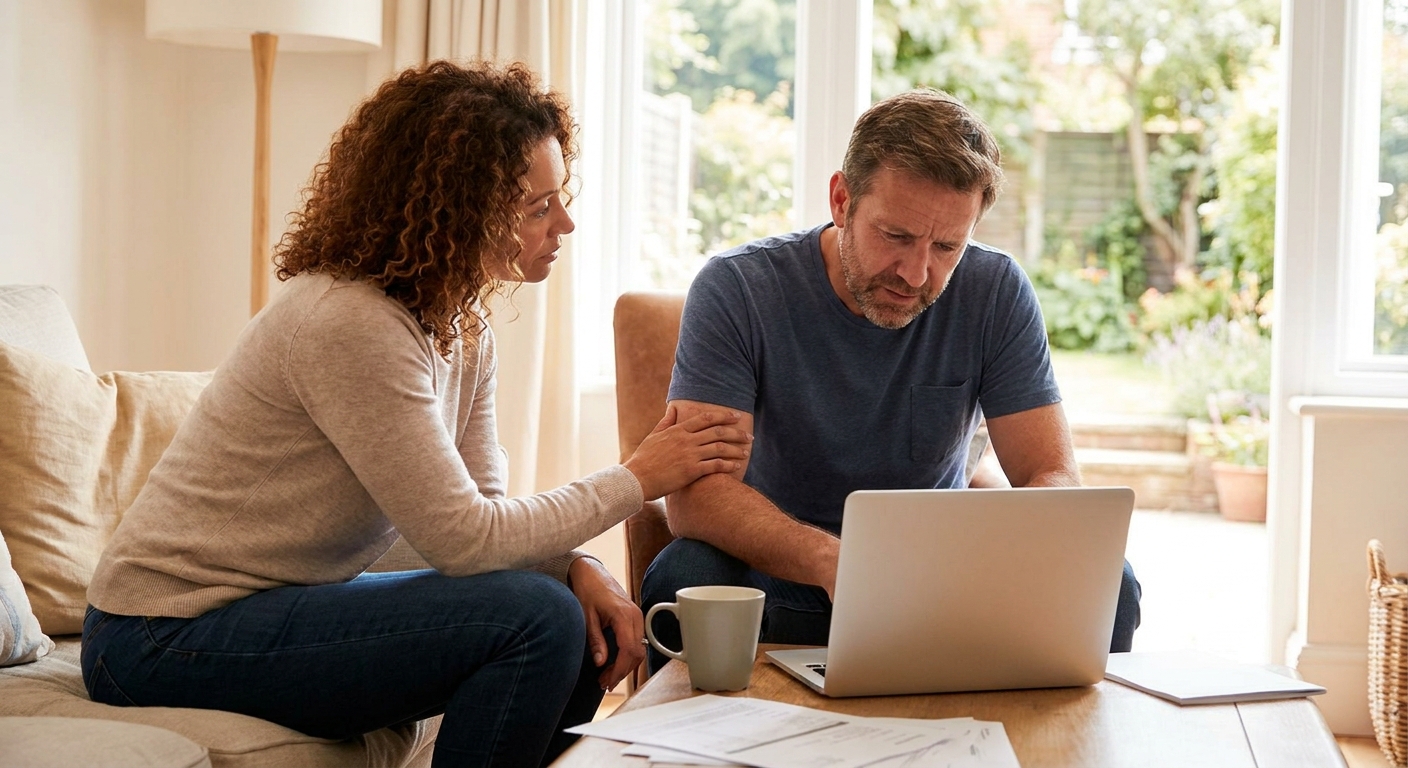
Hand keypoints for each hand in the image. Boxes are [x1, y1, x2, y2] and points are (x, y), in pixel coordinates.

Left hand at [568, 556, 644, 689]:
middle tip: (604, 683)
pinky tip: (613, 663)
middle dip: (621, 671)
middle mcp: (635, 616)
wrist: (591, 572)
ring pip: (638, 649)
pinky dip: (627, 655)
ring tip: (606, 677)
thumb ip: (595, 640)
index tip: (607, 681)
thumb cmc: (588, 590)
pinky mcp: (634, 618)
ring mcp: (637, 617)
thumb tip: (600, 662)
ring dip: (625, 665)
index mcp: (624, 615)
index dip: (619, 670)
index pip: (629, 650)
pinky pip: (636, 641)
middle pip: (637, 653)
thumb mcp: (586, 616)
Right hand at [624, 405, 752, 499]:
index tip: (736, 417)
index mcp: (678, 429)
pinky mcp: (691, 471)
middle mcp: (686, 440)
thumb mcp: (653, 436)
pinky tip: (736, 466)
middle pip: (717, 431)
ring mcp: (689, 455)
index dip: (724, 416)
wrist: (637, 478)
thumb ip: (665, 422)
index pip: (706, 418)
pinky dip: (727, 465)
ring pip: (719, 448)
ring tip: (745, 452)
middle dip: (736, 433)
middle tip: (749, 435)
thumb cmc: (643, 458)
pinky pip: (715, 465)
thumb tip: (672, 409)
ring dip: (735, 449)